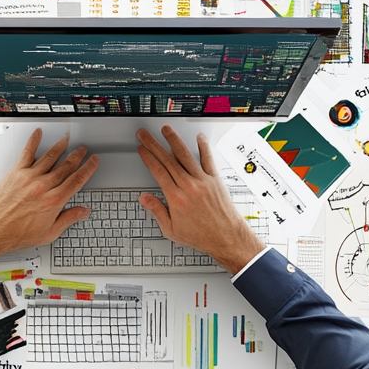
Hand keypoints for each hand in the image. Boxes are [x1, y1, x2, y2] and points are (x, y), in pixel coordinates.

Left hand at [0, 129, 98, 262]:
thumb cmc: (17, 234)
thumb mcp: (49, 233)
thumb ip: (68, 219)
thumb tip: (83, 212)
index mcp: (54, 201)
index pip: (77, 180)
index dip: (88, 168)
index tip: (93, 161)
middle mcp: (43, 187)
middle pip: (66, 166)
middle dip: (77, 156)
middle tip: (83, 150)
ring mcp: (29, 178)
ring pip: (50, 157)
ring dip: (61, 146)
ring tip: (67, 140)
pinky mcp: (16, 173)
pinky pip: (27, 153)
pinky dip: (34, 141)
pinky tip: (38, 134)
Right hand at [137, 126, 263, 274]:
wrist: (226, 237)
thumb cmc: (201, 236)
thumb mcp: (172, 230)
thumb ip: (157, 211)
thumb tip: (145, 199)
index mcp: (176, 198)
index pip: (158, 171)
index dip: (148, 158)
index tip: (142, 150)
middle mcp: (189, 186)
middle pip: (167, 160)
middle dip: (154, 145)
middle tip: (145, 135)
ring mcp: (203, 181)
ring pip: (185, 155)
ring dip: (174, 140)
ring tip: (166, 130)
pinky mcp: (215, 180)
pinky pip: (208, 159)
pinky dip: (203, 147)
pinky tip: (198, 138)